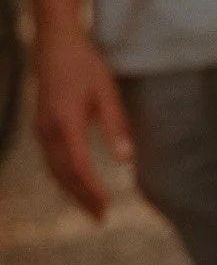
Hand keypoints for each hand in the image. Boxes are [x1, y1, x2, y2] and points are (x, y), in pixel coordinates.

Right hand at [35, 23, 132, 218]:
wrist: (56, 46)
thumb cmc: (86, 67)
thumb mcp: (107, 94)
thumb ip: (116, 128)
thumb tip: (127, 160)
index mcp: (66, 122)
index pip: (79, 166)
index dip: (92, 189)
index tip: (107, 205)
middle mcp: (49, 130)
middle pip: (64, 174)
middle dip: (82, 198)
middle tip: (101, 218)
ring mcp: (41, 129)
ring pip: (54, 170)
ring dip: (71, 192)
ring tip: (90, 210)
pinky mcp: (41, 127)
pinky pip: (50, 161)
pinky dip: (63, 178)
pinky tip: (75, 187)